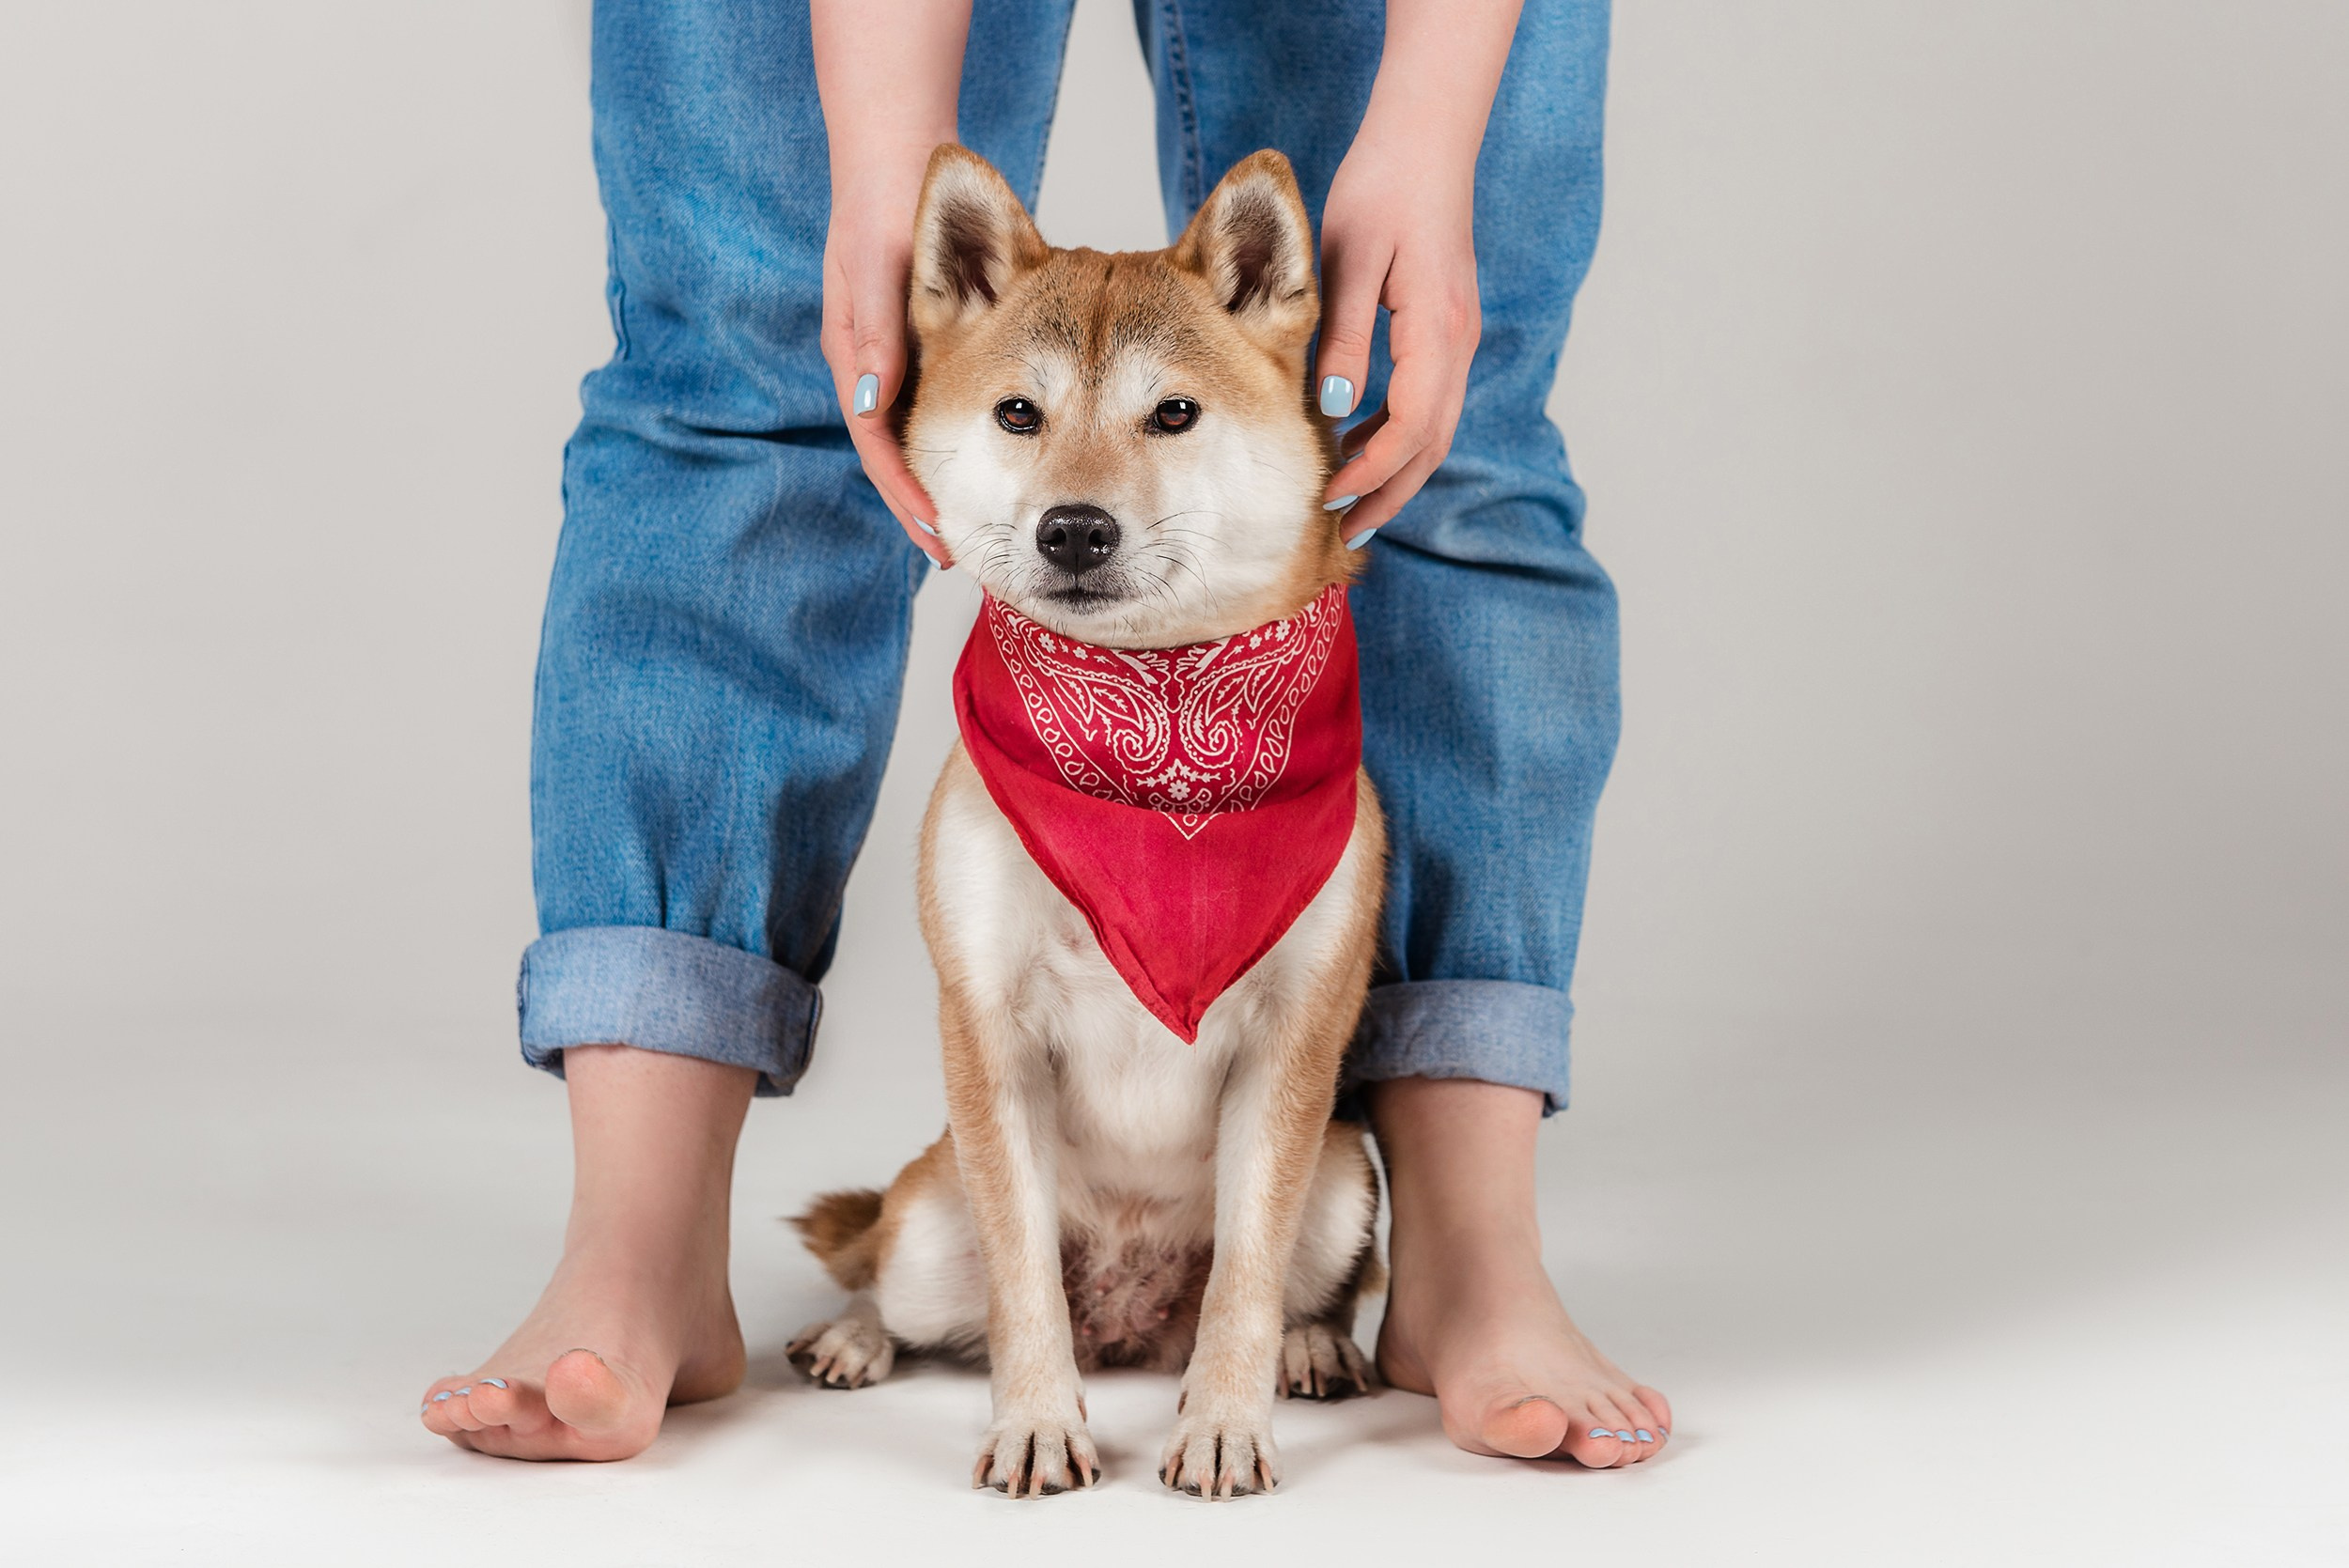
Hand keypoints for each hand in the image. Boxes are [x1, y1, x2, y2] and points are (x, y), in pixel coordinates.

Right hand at [820, 159, 950, 565]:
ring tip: (973, 534)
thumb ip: (875, 331)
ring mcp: (897, 363)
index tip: (938, 535)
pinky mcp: (921, 349)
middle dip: (926, 509)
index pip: (880, 445)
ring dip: (941, 487)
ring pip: (919, 440)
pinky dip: (960, 445)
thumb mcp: (874, 269)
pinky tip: (991, 468)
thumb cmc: (881, 210)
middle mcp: (875, 370)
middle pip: (900, 457)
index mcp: (857, 360)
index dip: (907, 494)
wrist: (895, 166)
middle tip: (962, 557)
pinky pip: (940, 410)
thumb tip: (875, 401)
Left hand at [1313, 137, 1480, 544]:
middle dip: (1390, 492)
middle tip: (1344, 531)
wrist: (1425, 141)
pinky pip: (1431, 402)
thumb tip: (1334, 411)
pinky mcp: (1447, 328)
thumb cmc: (1381, 190)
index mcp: (1435, 330)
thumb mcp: (1350, 263)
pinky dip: (1401, 436)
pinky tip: (1362, 444)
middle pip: (1432, 443)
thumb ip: (1344, 339)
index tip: (1330, 499)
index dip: (1372, 471)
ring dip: (1397, 471)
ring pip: (1436, 428)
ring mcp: (1458, 337)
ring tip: (1352, 504)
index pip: (1412, 427)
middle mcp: (1457, 341)